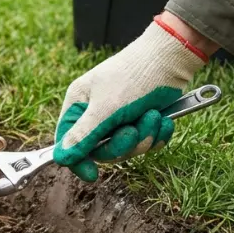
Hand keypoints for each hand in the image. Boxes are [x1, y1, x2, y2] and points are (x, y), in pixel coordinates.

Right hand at [53, 14, 212, 181]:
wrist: (172, 58)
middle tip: (134, 129)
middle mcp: (96, 111)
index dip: (78, 160)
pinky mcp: (142, 119)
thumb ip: (83, 135)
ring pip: (126, 148)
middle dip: (122, 144)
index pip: (68, 142)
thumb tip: (60, 158)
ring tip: (152, 115)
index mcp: (79, 104)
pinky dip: (156, 134)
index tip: (92, 174)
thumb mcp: (105, 108)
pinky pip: (146, 142)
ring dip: (144, 136)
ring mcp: (120, 116)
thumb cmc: (134, 76)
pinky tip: (163, 119)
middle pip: (100, 150)